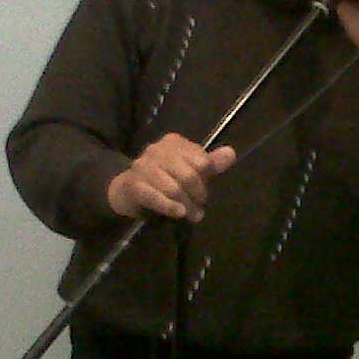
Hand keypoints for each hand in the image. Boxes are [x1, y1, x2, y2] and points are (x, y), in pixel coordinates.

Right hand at [106, 133, 236, 221]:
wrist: (127, 190)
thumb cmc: (164, 179)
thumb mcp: (189, 169)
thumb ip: (210, 163)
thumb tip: (231, 153)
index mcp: (173, 142)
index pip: (201, 160)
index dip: (205, 179)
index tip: (204, 191)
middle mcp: (156, 149)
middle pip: (189, 175)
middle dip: (198, 194)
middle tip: (200, 207)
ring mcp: (143, 166)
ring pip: (174, 188)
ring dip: (187, 205)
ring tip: (193, 215)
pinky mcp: (134, 184)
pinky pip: (156, 197)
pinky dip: (170, 207)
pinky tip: (180, 214)